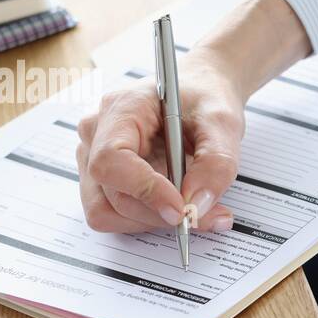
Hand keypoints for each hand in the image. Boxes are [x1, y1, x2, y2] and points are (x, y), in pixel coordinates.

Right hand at [77, 50, 243, 232]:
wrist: (200, 95)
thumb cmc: (204, 98)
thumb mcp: (223, 122)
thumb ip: (216, 163)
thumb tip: (197, 204)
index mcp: (122, 108)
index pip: (111, 159)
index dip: (144, 190)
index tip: (181, 208)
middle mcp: (97, 133)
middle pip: (112, 195)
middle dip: (160, 213)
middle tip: (204, 214)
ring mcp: (95, 158)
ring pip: (108, 212)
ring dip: (153, 221)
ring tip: (196, 211)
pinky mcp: (104, 179)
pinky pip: (115, 215)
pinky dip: (149, 220)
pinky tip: (179, 207)